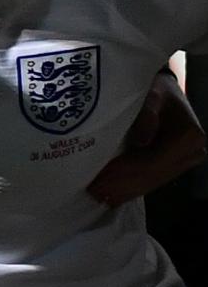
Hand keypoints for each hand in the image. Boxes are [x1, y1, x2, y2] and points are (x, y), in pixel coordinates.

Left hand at [88, 70, 204, 206]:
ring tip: (98, 196)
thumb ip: (147, 114)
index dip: (125, 172)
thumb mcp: (151, 94)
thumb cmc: (154, 89)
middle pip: (151, 175)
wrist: (163, 91)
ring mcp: (185, 162)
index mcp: (188, 137)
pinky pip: (152, 181)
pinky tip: (112, 196)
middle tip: (93, 192)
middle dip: (121, 184)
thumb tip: (141, 140)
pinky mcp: (175, 166)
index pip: (152, 162)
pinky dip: (131, 188)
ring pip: (151, 182)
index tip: (100, 179)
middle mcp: (192, 152)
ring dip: (124, 190)